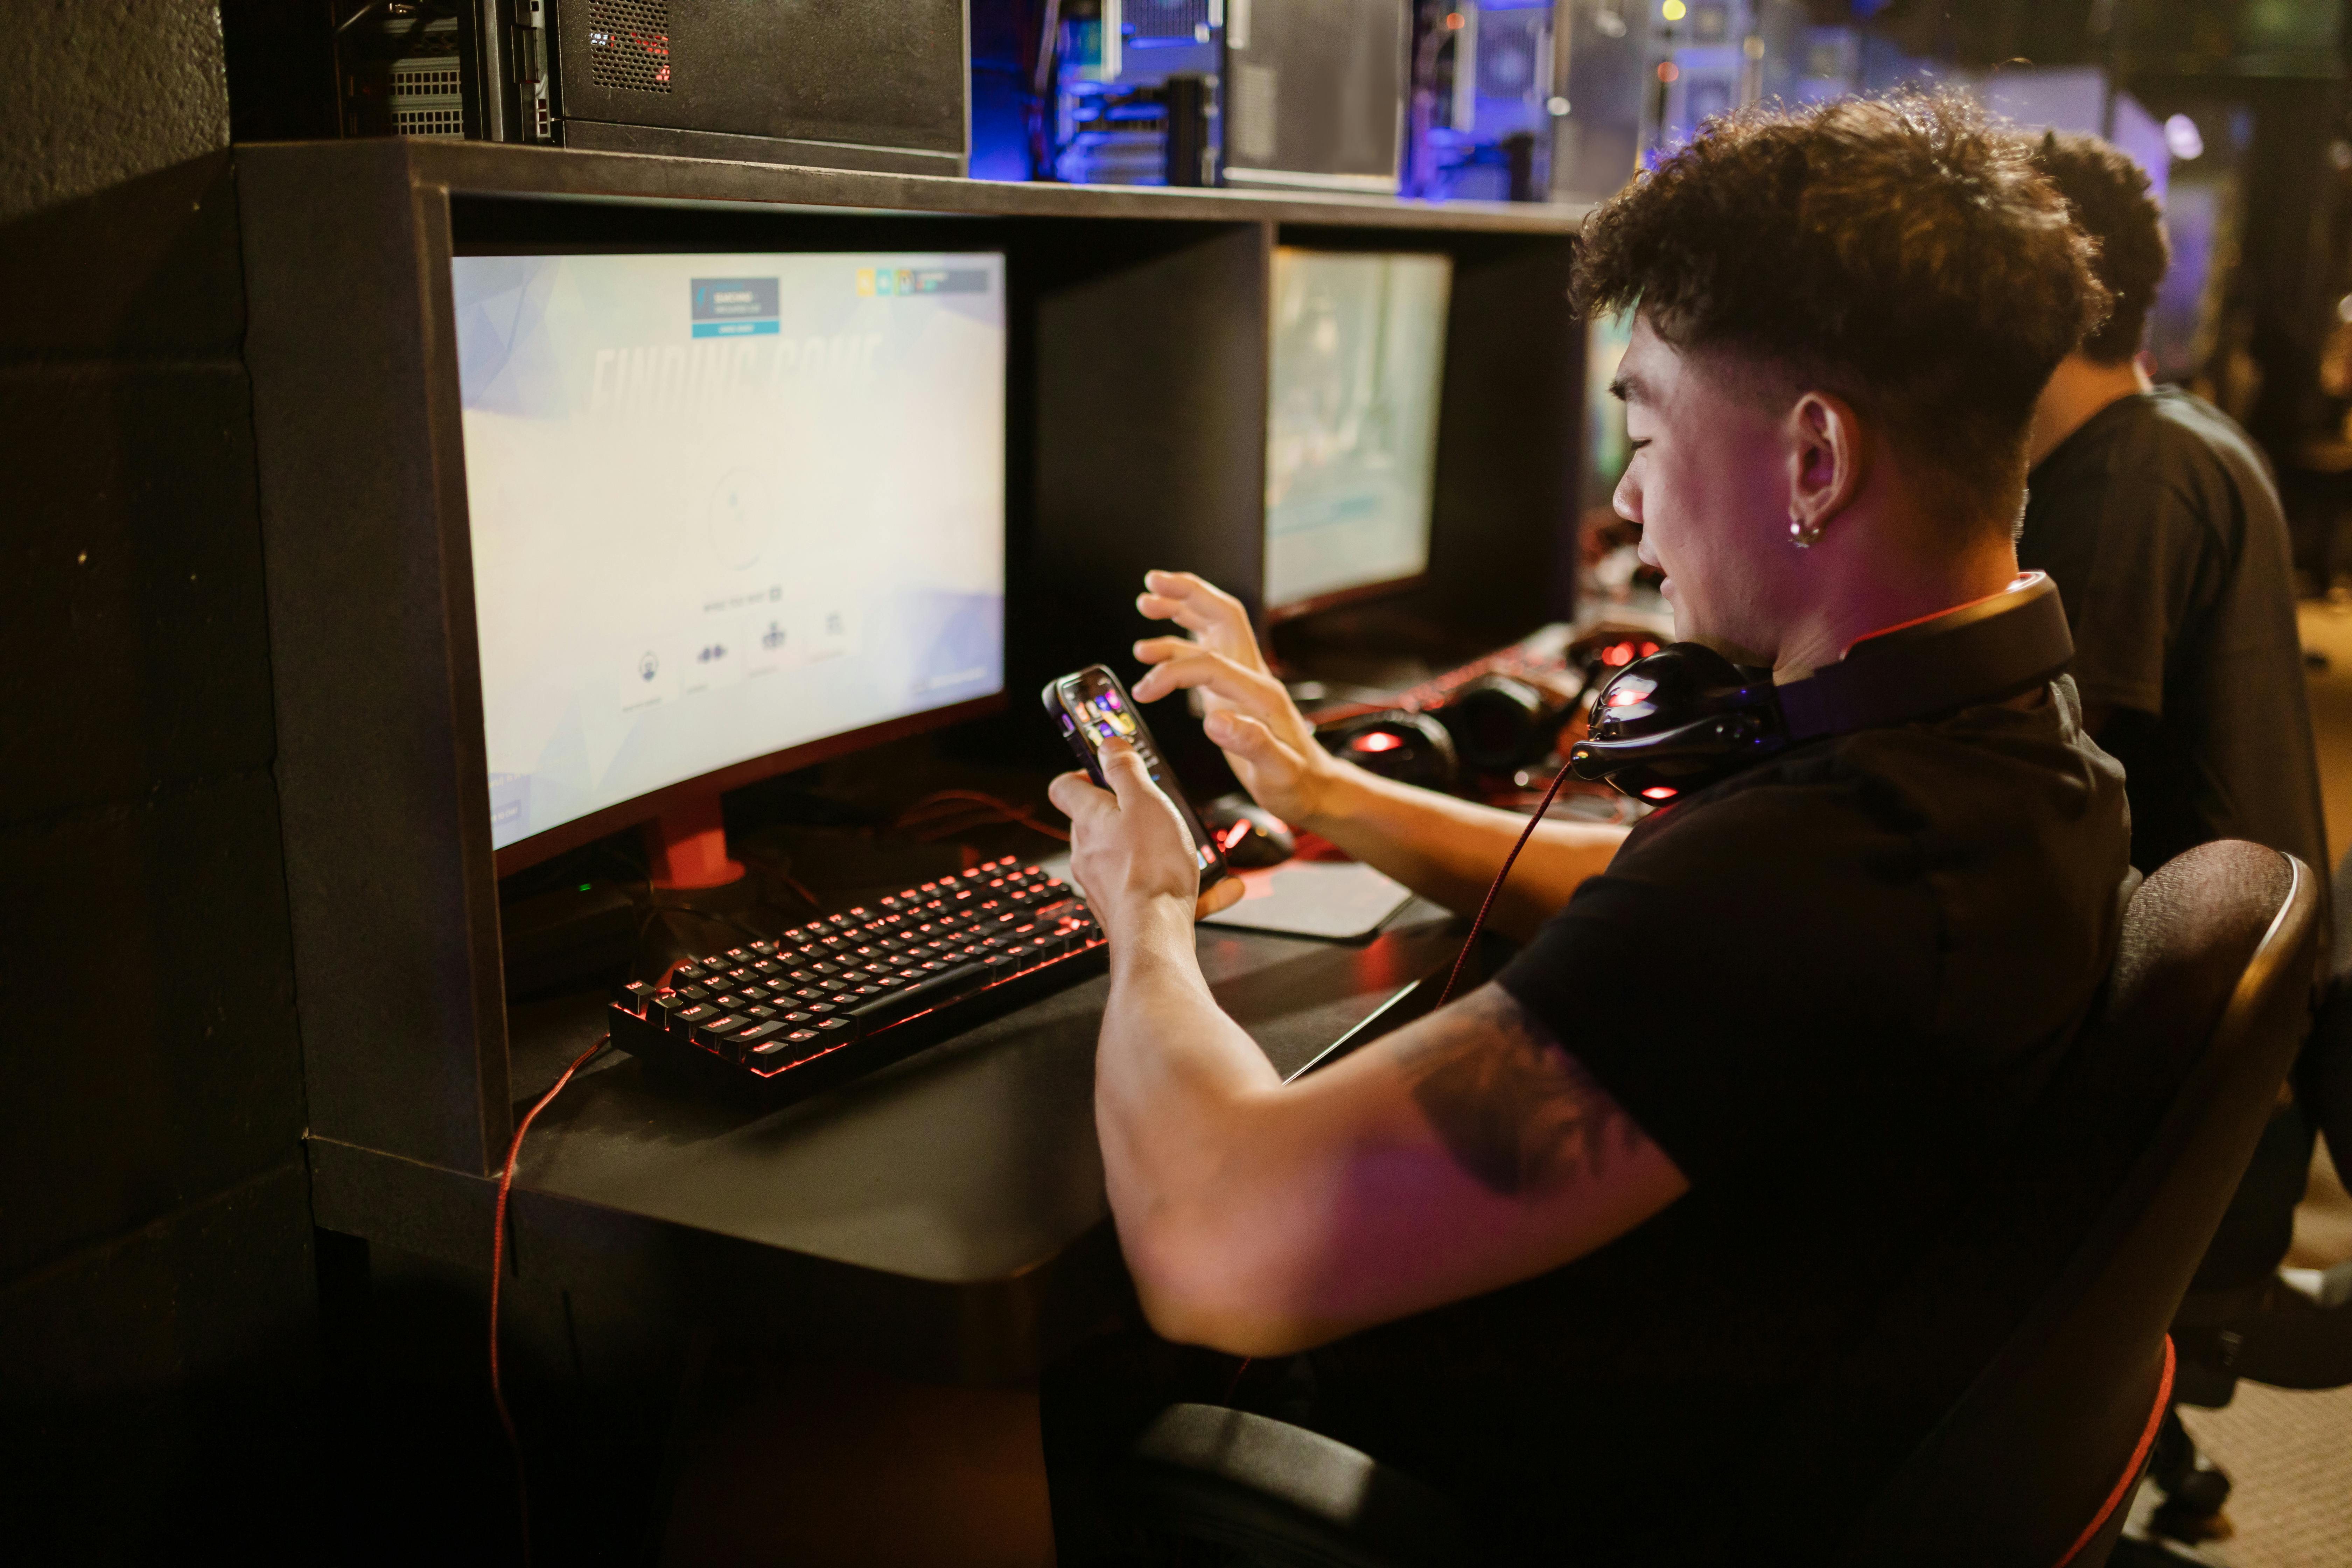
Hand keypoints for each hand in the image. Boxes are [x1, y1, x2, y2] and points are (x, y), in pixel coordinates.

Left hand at [1048, 737, 1245, 933]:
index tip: (1108, 768)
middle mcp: (1088, 852)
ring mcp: (1102, 884)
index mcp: (1089, 819)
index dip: (1083, 773)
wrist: (1154, 933)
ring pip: (1129, 857)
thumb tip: (1108, 744)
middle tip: (1160, 808)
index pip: (1065, 787)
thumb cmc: (1151, 865)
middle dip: (1129, 813)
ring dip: (1161, 849)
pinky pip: (1152, 889)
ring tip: (1195, 850)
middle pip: (1098, 822)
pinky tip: (1223, 887)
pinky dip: (1183, 885)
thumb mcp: (1145, 800)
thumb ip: (1126, 769)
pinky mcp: (1122, 909)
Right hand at [1129, 571, 1342, 827]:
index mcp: (1261, 693)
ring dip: (1180, 609)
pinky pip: (1205, 653)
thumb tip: (1214, 720)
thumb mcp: (1278, 772)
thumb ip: (1250, 743)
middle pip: (1222, 616)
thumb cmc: (1297, 783)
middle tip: (1152, 582)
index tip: (1146, 689)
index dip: (1174, 669)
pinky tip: (1154, 648)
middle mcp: (1253, 676)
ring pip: (1212, 627)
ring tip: (1146, 603)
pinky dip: (1178, 643)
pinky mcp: (1233, 691)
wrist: (1315, 789)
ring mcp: (1243, 680)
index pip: (1211, 662)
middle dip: (1187, 594)